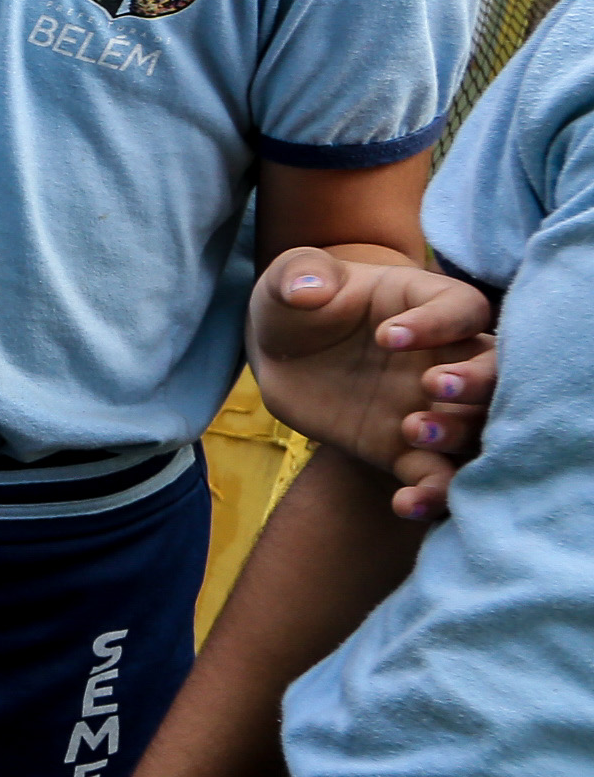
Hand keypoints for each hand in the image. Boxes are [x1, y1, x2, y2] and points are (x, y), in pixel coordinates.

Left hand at [249, 247, 496, 518]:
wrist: (282, 356)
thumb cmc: (297, 304)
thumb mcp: (289, 281)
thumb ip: (301, 274)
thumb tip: (310, 289)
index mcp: (426, 304)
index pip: (461, 308)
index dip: (438, 322)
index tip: (389, 336)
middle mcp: (445, 357)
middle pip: (493, 371)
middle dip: (476, 382)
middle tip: (434, 386)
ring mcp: (431, 405)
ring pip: (475, 425)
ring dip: (457, 433)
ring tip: (413, 431)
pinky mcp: (406, 449)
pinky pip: (435, 475)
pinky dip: (432, 494)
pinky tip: (407, 502)